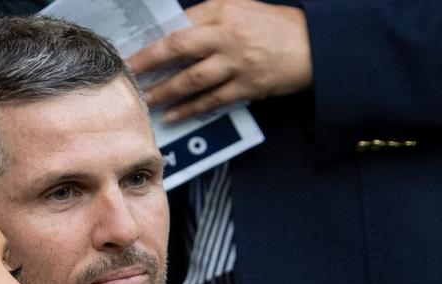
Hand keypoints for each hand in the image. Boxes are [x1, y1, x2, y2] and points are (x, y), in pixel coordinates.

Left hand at [125, 0, 311, 121]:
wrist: (313, 45)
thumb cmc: (274, 26)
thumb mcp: (241, 8)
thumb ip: (209, 18)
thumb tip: (175, 33)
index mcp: (222, 11)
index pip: (179, 25)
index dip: (153, 40)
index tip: (132, 52)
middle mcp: (227, 35)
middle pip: (178, 48)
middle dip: (149, 63)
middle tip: (129, 75)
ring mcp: (237, 62)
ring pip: (192, 79)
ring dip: (166, 91)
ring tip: (147, 100)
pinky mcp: (247, 85)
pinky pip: (212, 100)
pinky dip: (190, 109)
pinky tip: (173, 114)